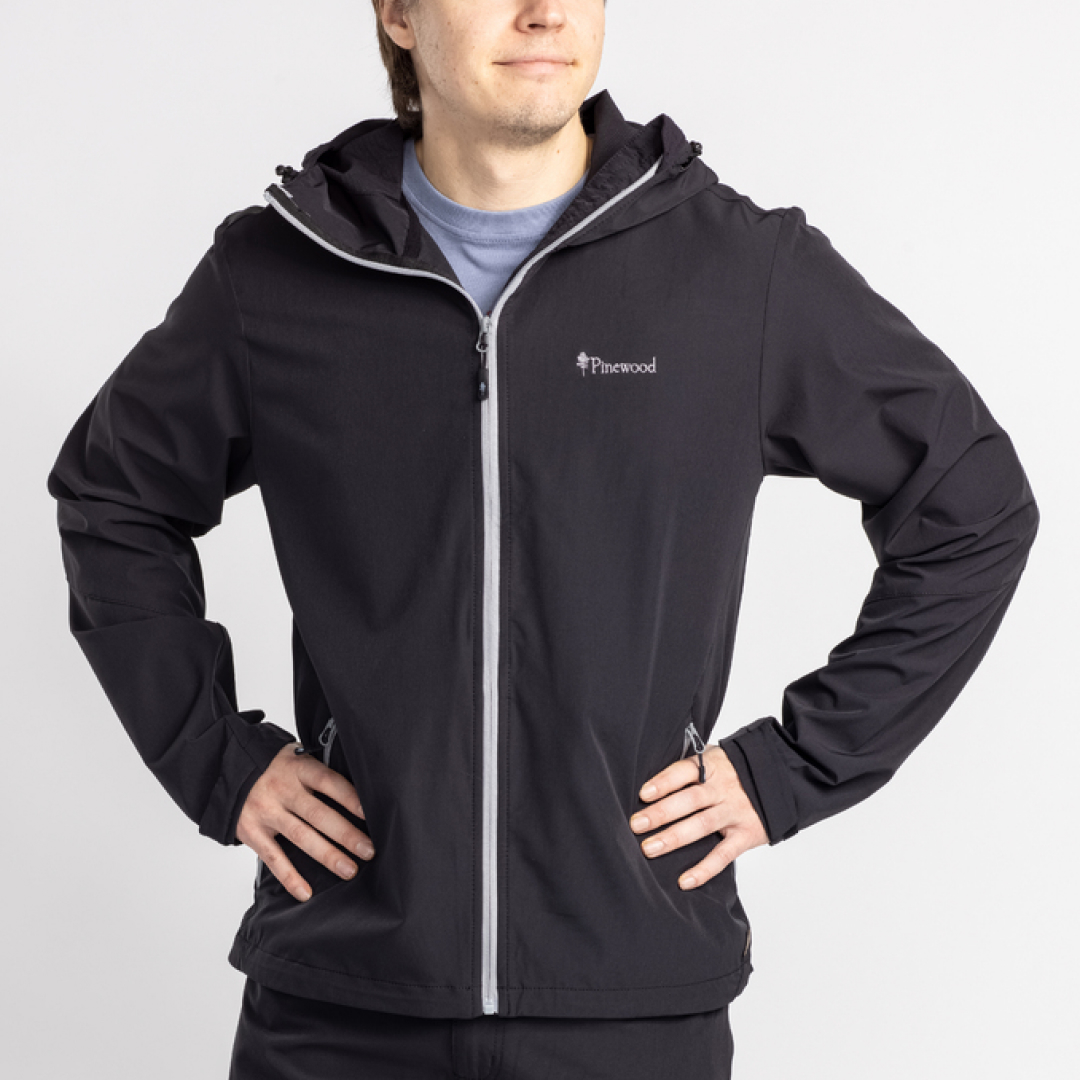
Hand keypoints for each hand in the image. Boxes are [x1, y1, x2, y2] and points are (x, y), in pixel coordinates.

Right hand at [236, 742, 374, 901]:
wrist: (227, 766)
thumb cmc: (273, 765)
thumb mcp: (296, 756)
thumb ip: (319, 773)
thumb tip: (357, 794)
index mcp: (298, 768)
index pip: (329, 782)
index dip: (350, 798)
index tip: (370, 814)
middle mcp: (282, 789)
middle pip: (318, 814)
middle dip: (346, 834)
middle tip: (368, 850)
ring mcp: (266, 811)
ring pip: (300, 837)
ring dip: (327, 855)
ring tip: (349, 870)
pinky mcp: (251, 831)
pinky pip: (272, 857)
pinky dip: (289, 876)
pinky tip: (305, 892)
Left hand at [629, 743, 766, 889]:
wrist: (783, 778)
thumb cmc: (739, 769)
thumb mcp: (716, 758)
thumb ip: (691, 769)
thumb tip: (655, 784)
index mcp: (712, 767)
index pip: (684, 772)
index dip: (663, 782)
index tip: (643, 794)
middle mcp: (723, 789)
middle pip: (689, 800)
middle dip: (661, 813)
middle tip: (636, 825)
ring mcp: (735, 812)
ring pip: (701, 826)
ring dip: (674, 838)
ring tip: (649, 848)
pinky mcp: (746, 835)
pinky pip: (723, 855)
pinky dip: (704, 869)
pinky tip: (685, 880)